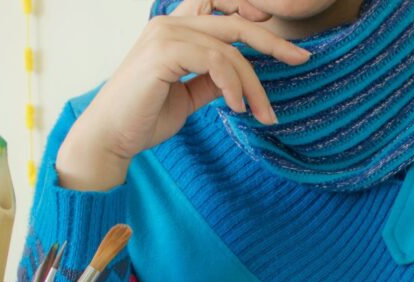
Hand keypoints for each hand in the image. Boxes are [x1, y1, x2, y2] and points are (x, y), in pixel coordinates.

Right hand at [56, 0, 309, 191]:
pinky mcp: (163, 52)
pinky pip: (215, 61)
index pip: (224, 11)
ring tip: (263, 114)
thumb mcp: (187, 96)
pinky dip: (233, 85)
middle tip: (302, 58)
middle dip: (273, 42)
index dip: (254, 18)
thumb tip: (237, 79)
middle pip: (235, 23)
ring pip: (229, 48)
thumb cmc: (144, 118)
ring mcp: (165, 34)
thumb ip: (210, 80)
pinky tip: (238, 108)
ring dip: (253, 84)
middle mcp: (169, 23)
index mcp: (174, 28)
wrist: (110, 137)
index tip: (285, 43)